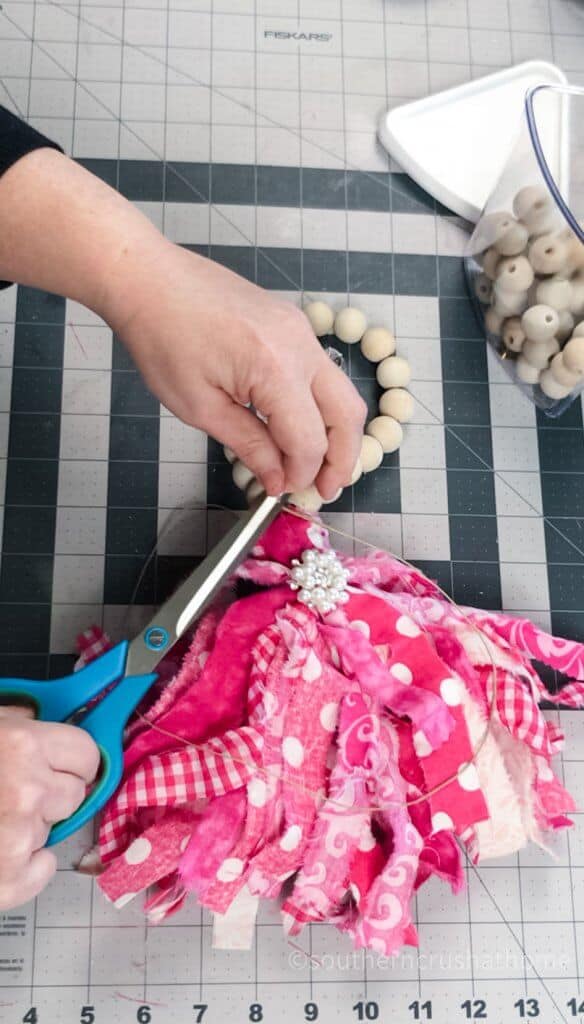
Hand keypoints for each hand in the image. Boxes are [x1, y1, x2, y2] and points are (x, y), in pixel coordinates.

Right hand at [0, 708, 99, 908]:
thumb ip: (18, 723)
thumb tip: (45, 725)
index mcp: (22, 744)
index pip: (87, 754)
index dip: (73, 759)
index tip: (63, 765)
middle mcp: (28, 791)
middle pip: (75, 794)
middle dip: (51, 793)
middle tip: (12, 793)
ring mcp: (18, 838)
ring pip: (53, 829)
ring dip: (29, 826)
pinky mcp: (6, 882)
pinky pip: (43, 871)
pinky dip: (25, 866)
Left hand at [106, 241, 366, 498]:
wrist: (149, 280)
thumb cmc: (162, 338)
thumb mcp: (199, 406)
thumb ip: (248, 444)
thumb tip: (277, 478)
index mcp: (274, 369)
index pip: (309, 439)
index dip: (302, 473)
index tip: (285, 491)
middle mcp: (300, 345)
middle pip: (347, 415)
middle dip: (342, 459)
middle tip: (325, 489)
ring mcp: (301, 329)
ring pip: (342, 392)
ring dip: (336, 432)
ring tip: (316, 463)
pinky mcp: (293, 322)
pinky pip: (322, 370)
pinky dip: (320, 404)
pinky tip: (297, 425)